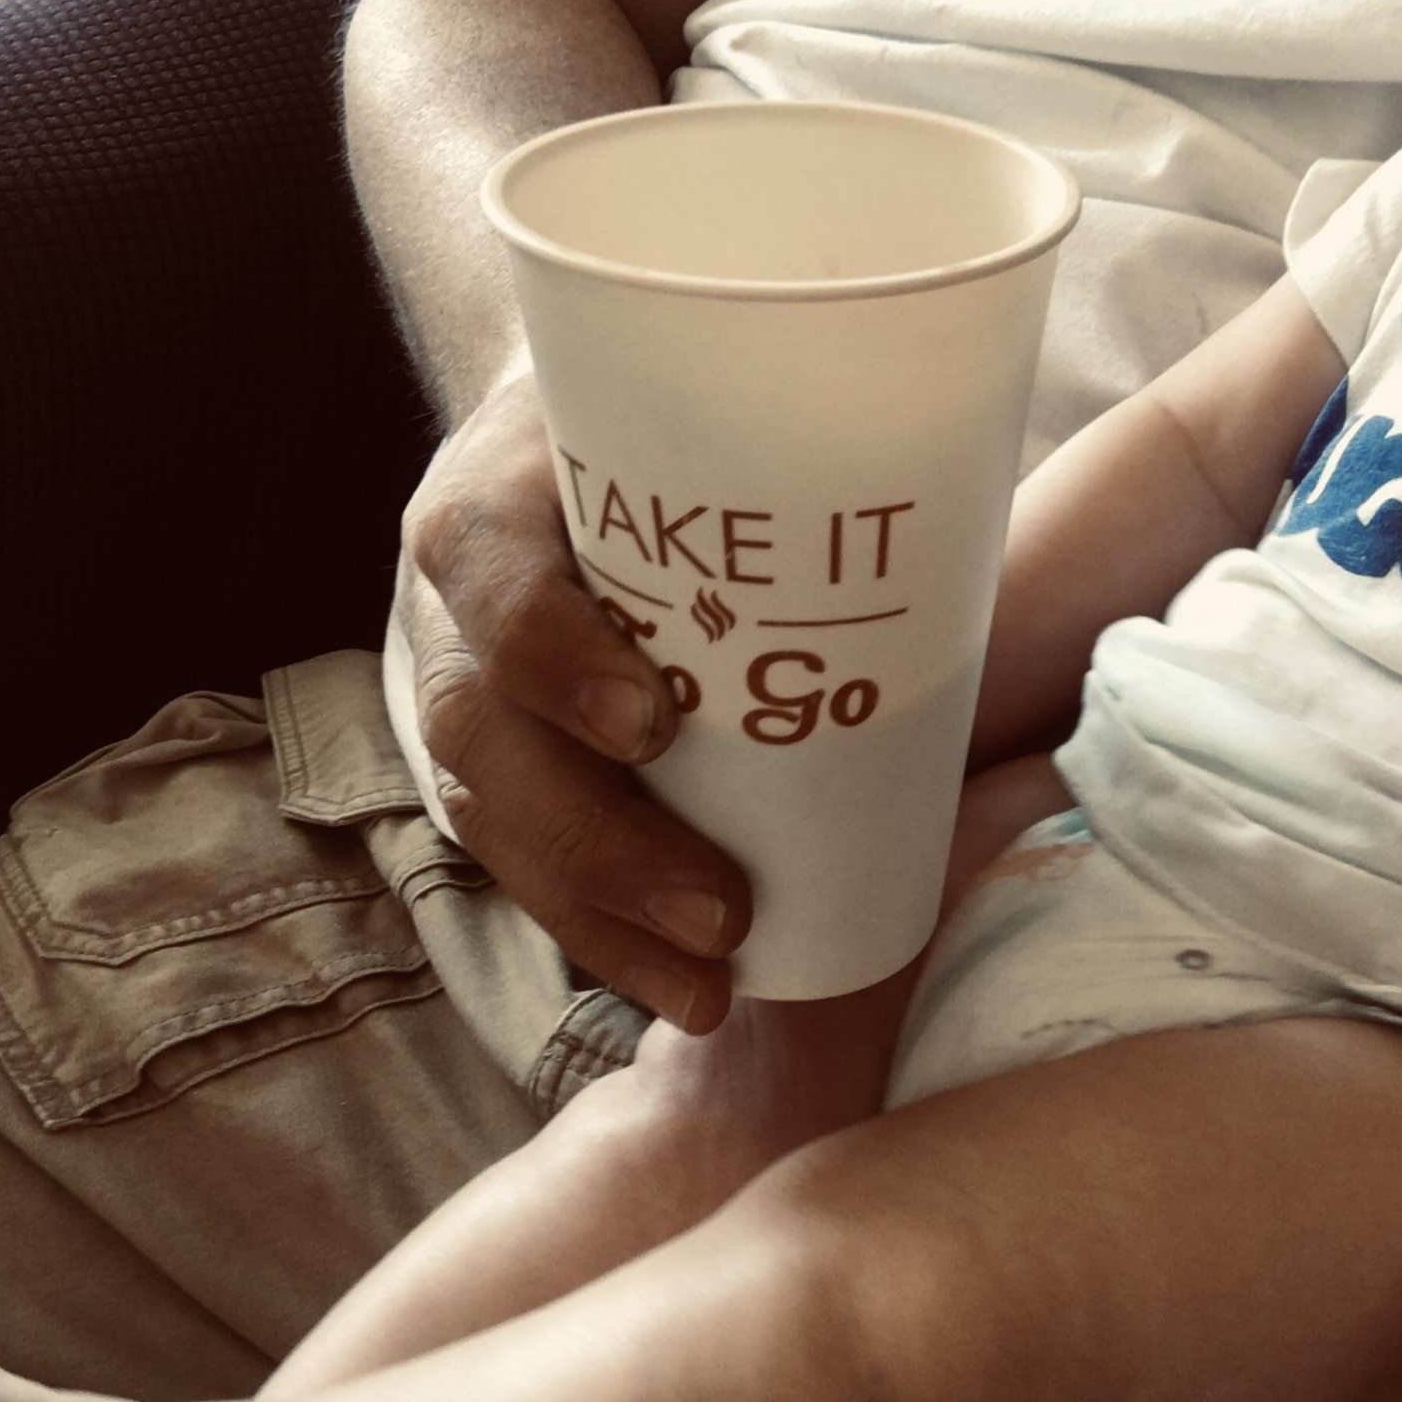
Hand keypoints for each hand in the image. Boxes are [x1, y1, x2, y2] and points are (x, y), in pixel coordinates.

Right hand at [398, 373, 749, 1032]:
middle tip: (721, 914)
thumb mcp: (687, 414)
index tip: (652, 726)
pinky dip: (599, 930)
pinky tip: (678, 984)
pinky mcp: (490, 763)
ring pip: (490, 820)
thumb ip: (768, 464)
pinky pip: (520, 860)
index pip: (489, 571)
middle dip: (597, 843)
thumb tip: (952, 524)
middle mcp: (449, 610)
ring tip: (707, 986)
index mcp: (493, 502)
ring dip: (599, 918)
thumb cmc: (656, 429)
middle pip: (480, 737)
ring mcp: (458, 694)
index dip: (552, 655)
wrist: (565, 434)